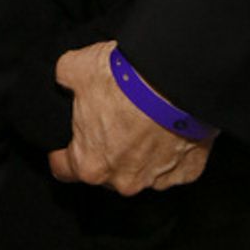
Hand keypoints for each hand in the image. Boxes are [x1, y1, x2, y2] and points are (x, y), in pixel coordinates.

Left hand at [48, 41, 212, 194]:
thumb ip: (64, 79)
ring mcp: (157, 180)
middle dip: (108, 148)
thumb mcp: (76, 68)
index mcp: (90, 163)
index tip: (65, 147)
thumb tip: (64, 78)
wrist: (173, 79)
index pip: (64, 168)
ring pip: (142, 169)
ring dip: (141, 150)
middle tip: (115, 117)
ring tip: (146, 118)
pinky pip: (174, 165)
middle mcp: (122, 180)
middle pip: (107, 169)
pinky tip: (169, 125)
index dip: (62, 155)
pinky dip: (171, 149)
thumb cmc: (124, 80)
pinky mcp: (186, 172)